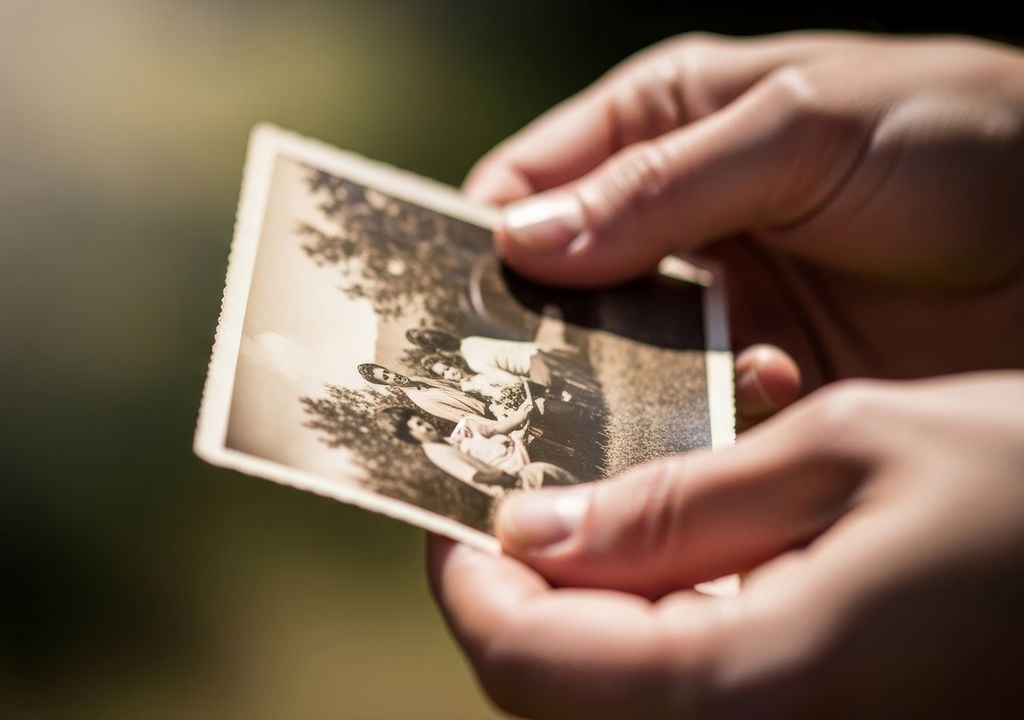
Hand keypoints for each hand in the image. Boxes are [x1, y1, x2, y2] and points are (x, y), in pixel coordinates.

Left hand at [430, 372, 1023, 716]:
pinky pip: (699, 679)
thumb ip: (683, 502)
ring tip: (601, 494)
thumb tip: (534, 532)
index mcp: (754, 684)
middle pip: (563, 685)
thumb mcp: (854, 448)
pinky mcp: (830, 712)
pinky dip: (662, 612)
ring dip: (590, 597)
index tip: (452, 503)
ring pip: (625, 686)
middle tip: (526, 486)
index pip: (528, 662)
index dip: (466, 581)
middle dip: (523, 588)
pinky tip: (691, 533)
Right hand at [465, 32, 1023, 389]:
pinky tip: (752, 400)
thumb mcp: (802, 126)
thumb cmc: (953, 137)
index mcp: (662, 126)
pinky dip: (699, 419)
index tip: (447, 302)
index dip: (481, 236)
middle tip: (501, 385)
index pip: (531, 182)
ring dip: (616, 388)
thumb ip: (661, 184)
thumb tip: (519, 239)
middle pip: (558, 283)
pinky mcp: (757, 376)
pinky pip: (688, 410)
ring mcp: (712, 306)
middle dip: (532, 332)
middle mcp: (671, 221)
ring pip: (613, 358)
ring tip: (619, 413)